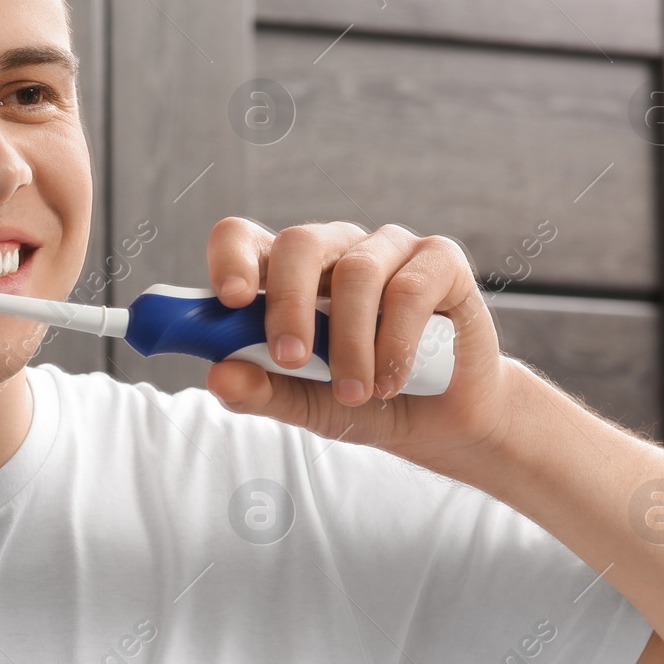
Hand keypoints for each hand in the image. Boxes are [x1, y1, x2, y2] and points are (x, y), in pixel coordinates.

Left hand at [203, 217, 521, 462]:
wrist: (445, 424)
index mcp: (288, 275)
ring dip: (349, 343)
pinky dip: (396, 344)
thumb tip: (217, 375)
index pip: (243, 239)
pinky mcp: (440, 260)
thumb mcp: (306, 406)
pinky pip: (409, 289)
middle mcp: (334, 250)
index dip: (231, 259)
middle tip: (290, 359)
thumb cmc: (366, 401)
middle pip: (298, 243)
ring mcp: (387, 249)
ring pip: (355, 273)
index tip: (231, 301)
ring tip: (353, 393)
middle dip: (288, 304)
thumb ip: (262, 390)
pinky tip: (392, 381)